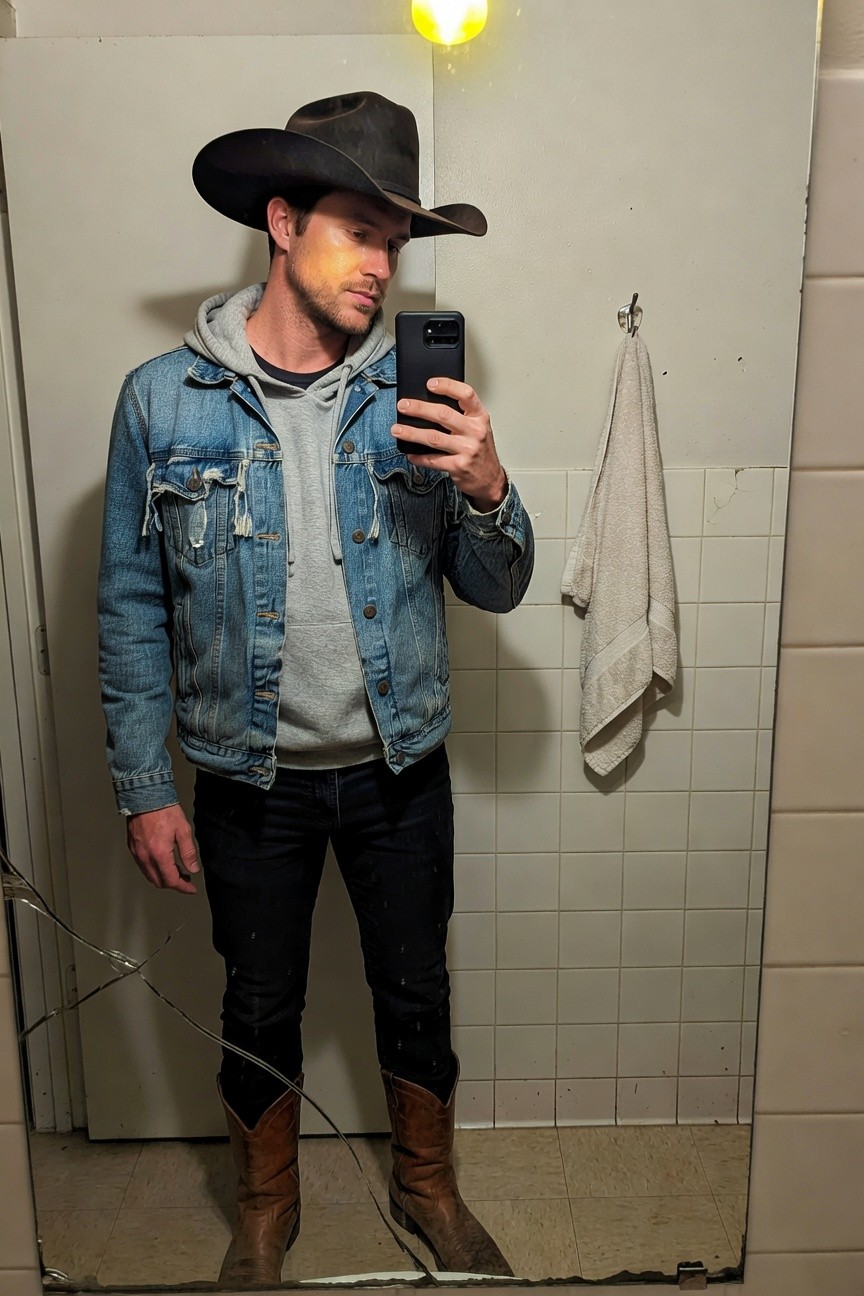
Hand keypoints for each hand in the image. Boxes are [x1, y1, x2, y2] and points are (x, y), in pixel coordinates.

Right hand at [126, 804, 200, 894]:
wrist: (145, 796)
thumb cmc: (164, 810)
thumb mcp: (183, 830)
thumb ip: (188, 852)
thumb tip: (193, 869)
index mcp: (159, 854)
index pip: (171, 880)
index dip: (183, 887)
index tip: (191, 889)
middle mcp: (145, 857)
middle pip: (159, 882)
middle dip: (173, 884)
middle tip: (185, 879)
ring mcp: (137, 853)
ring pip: (150, 875)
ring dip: (163, 877)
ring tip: (177, 871)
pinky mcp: (132, 847)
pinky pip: (143, 866)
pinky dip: (154, 870)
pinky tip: (163, 862)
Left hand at [392, 377, 507, 511]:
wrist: (491, 480)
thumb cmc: (481, 452)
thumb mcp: (477, 429)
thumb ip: (461, 417)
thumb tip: (428, 406)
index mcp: (480, 417)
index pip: (466, 394)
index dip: (447, 386)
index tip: (430, 384)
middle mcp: (475, 431)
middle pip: (443, 414)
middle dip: (419, 408)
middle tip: (403, 406)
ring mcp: (467, 449)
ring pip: (434, 437)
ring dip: (412, 432)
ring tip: (397, 429)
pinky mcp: (459, 466)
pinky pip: (433, 460)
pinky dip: (419, 457)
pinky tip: (410, 453)